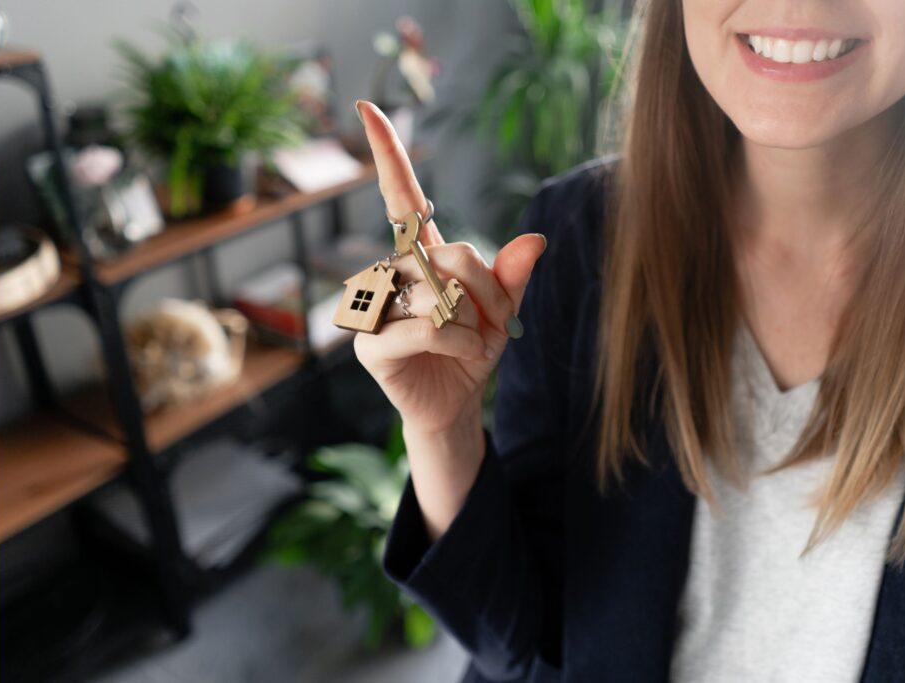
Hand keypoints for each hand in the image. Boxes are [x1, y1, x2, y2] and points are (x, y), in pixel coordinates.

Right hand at [352, 100, 547, 438]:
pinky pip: (427, 329)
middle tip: (498, 326)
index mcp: (421, 255)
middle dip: (491, 293)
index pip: (401, 196)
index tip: (369, 107)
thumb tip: (535, 241)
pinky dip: (460, 345)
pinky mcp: (371, 342)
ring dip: (475, 326)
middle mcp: (392, 272)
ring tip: (475, 347)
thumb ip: (513, 276)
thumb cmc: (472, 353)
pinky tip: (466, 359)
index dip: (388, 154)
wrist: (455, 406)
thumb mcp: (503, 312)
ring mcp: (376, 306)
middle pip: (454, 255)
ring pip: (441, 295)